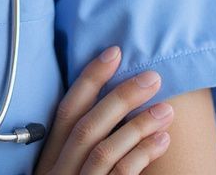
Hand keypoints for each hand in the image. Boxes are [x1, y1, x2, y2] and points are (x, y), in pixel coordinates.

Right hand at [33, 46, 173, 174]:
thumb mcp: (71, 168)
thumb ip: (80, 145)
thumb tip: (112, 106)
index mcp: (49, 157)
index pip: (66, 110)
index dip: (89, 78)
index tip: (114, 52)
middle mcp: (58, 169)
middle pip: (85, 126)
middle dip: (119, 97)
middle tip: (152, 77)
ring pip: (104, 149)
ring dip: (137, 125)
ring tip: (166, 109)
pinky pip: (120, 174)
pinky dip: (142, 154)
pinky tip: (162, 140)